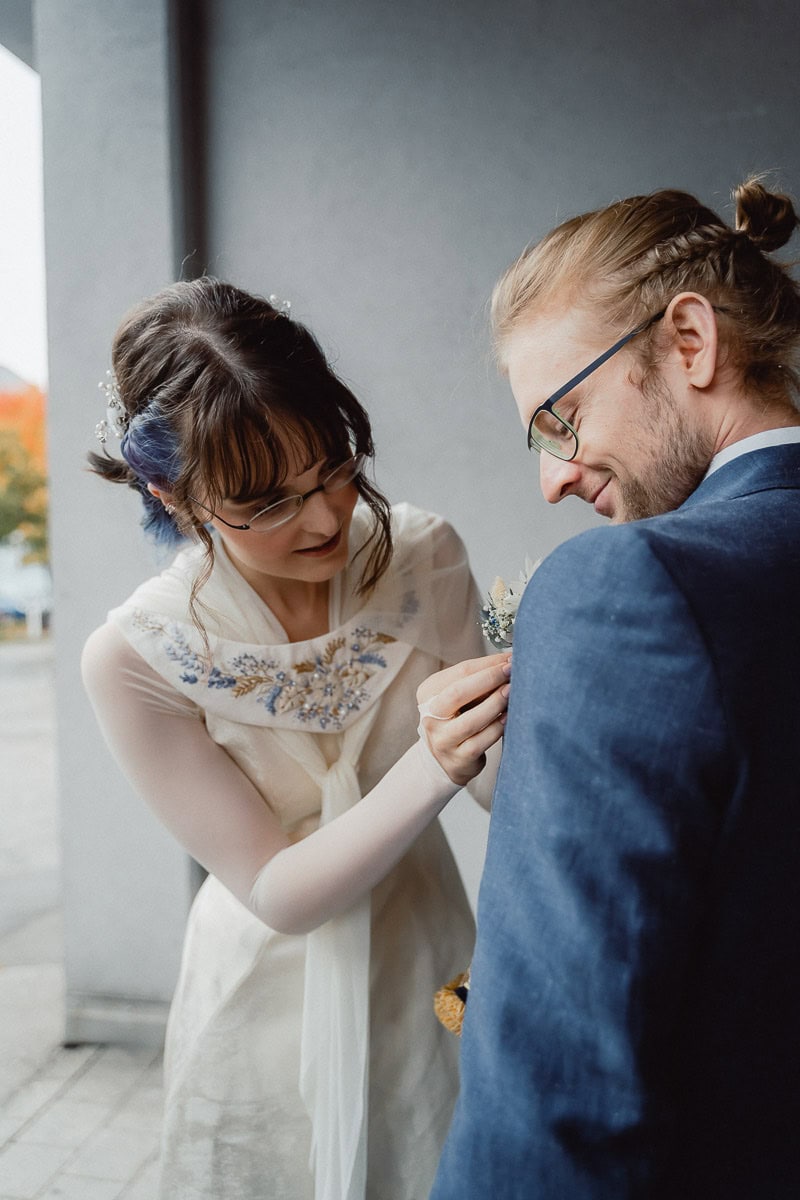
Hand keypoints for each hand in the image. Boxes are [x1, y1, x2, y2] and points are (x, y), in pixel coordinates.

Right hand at [416, 653, 511, 786]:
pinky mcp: (458, 758)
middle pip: (458, 692)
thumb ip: (477, 680)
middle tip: (511, 671)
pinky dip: (497, 727)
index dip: (487, 664)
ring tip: (512, 692)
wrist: (446, 759)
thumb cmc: (457, 719)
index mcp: (429, 693)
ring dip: (495, 703)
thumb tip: (508, 661)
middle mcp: (430, 716)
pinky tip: (508, 717)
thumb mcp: (459, 697)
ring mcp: (443, 739)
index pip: (459, 672)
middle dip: (489, 679)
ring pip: (470, 720)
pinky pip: (481, 741)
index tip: (509, 659)